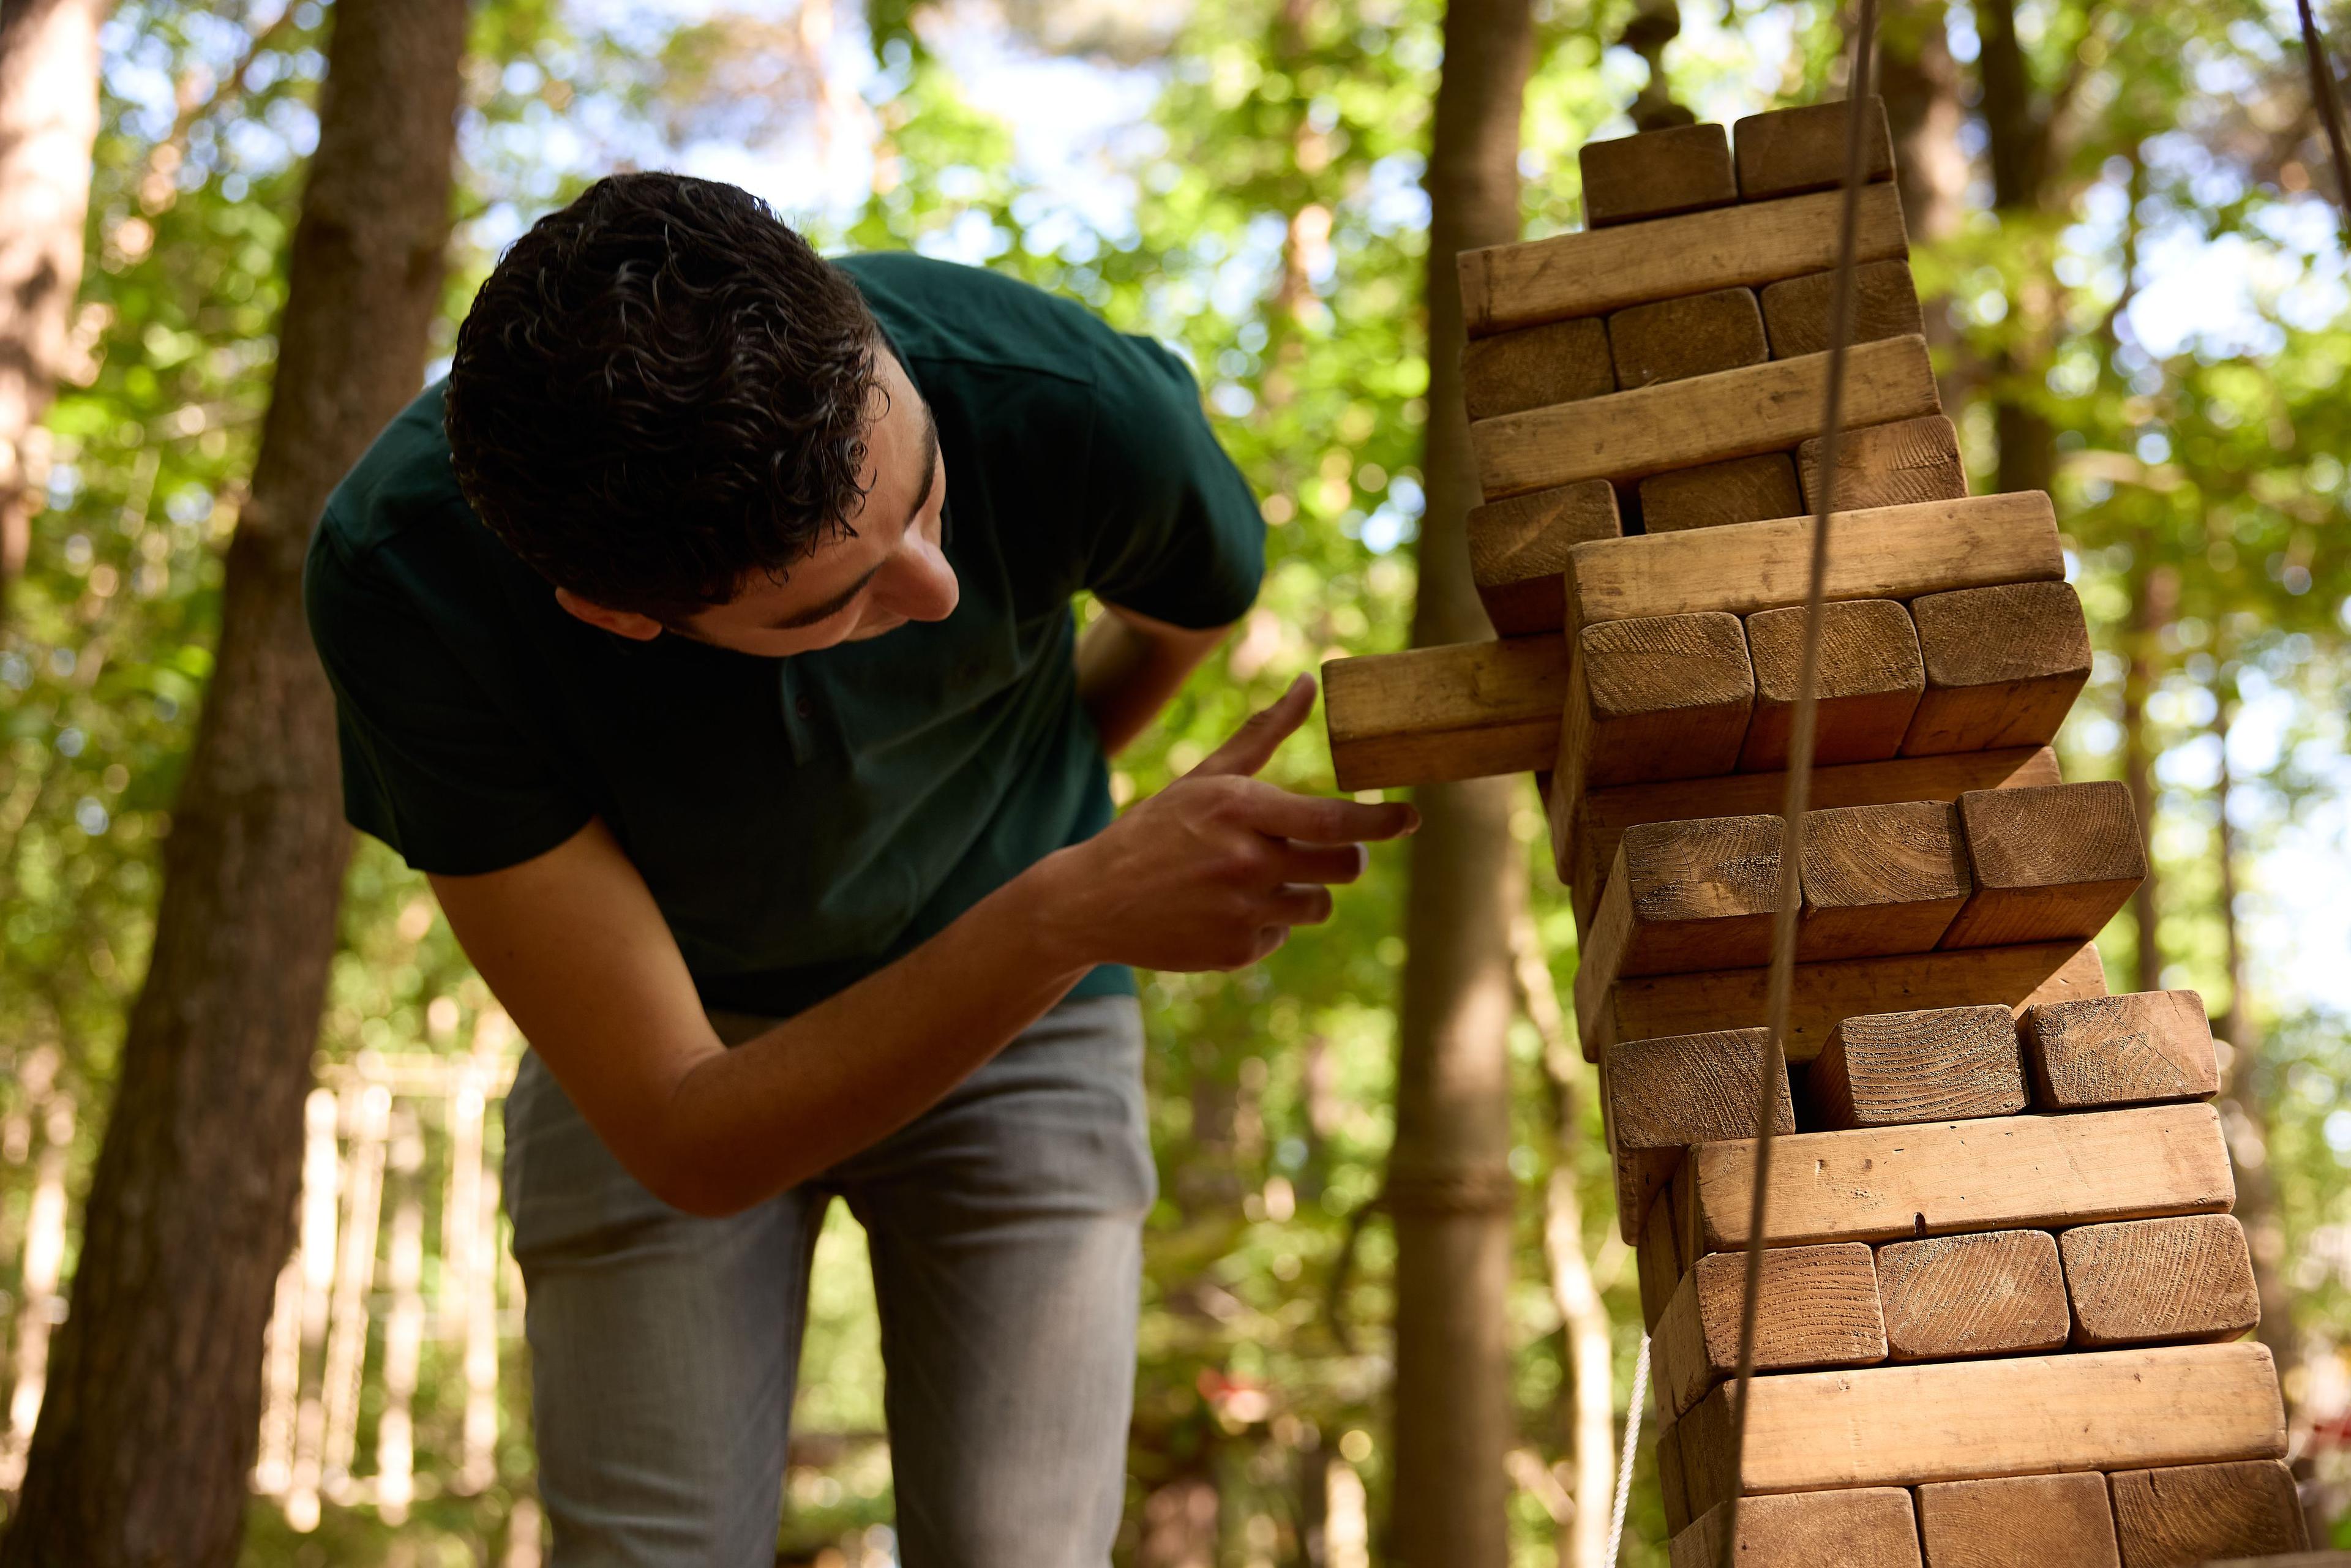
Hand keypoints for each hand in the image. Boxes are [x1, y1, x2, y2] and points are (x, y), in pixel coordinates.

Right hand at [1032, 674, 1419, 971]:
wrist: (1093, 900)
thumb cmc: (1157, 829)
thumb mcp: (1207, 778)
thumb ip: (1264, 732)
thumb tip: (1308, 682)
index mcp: (1240, 808)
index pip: (1333, 820)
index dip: (1380, 821)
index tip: (1411, 818)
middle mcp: (1246, 861)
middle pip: (1344, 866)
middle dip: (1347, 857)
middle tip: (1325, 850)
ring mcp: (1242, 911)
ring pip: (1318, 903)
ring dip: (1300, 890)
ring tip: (1249, 879)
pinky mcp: (1237, 952)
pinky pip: (1282, 933)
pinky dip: (1264, 921)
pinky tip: (1222, 909)